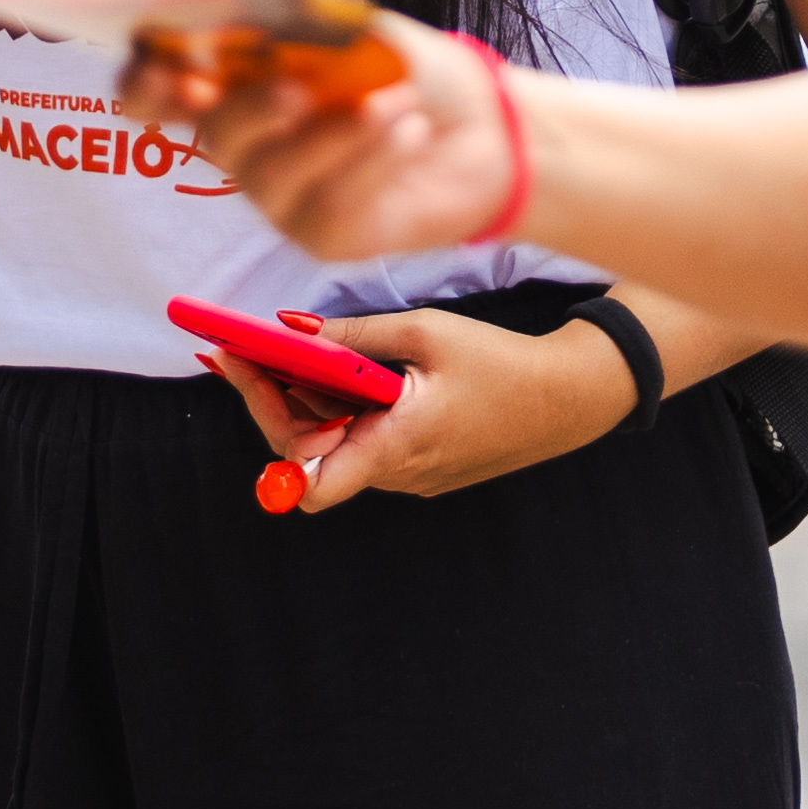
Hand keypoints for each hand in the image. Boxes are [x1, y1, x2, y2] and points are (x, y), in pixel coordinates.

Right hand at [121, 18, 526, 262]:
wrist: (481, 125)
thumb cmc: (404, 67)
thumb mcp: (354, 26)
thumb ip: (302, 22)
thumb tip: (268, 9)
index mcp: (231, 82)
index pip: (153, 90)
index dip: (144, 82)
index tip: (167, 62)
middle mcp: (242, 142)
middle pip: (209, 136)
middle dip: (249, 109)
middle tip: (295, 87)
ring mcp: (276, 193)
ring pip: (268, 175)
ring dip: (333, 133)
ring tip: (396, 101)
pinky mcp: (318, 235)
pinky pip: (325, 204)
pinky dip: (370, 160)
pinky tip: (408, 132)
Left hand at [200, 304, 636, 513]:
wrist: (569, 397)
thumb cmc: (501, 362)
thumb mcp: (425, 332)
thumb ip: (354, 335)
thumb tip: (291, 328)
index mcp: (396, 447)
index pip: (308, 480)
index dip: (265, 423)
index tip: (238, 369)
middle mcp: (399, 474)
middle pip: (309, 453)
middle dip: (272, 398)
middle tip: (244, 347)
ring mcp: (412, 476)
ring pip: (336, 446)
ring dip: (306, 401)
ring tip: (285, 348)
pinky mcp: (424, 467)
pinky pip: (365, 443)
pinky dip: (343, 409)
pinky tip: (338, 369)